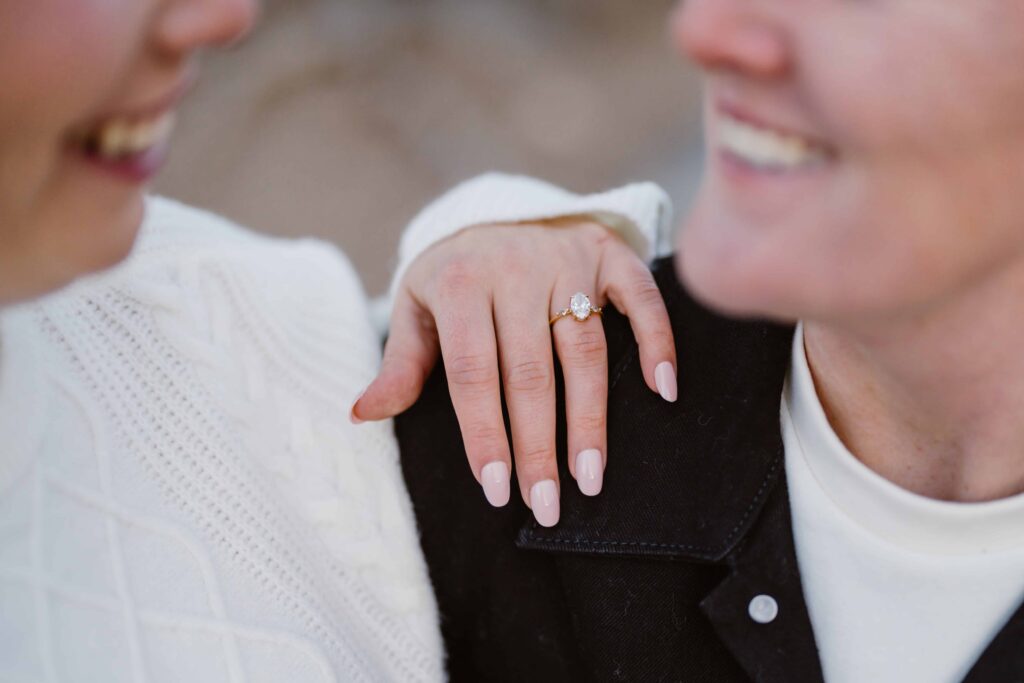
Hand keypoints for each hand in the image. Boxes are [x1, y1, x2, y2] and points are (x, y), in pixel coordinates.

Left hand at [351, 219, 676, 526]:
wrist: (496, 206)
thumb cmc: (453, 274)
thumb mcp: (415, 308)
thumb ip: (401, 362)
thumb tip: (361, 414)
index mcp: (461, 283)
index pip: (473, 372)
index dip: (485, 433)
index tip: (496, 490)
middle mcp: (516, 268)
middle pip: (530, 372)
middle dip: (538, 445)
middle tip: (546, 505)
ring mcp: (568, 258)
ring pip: (585, 348)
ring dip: (592, 417)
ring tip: (591, 476)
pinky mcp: (608, 252)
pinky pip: (641, 297)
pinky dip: (656, 341)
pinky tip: (661, 390)